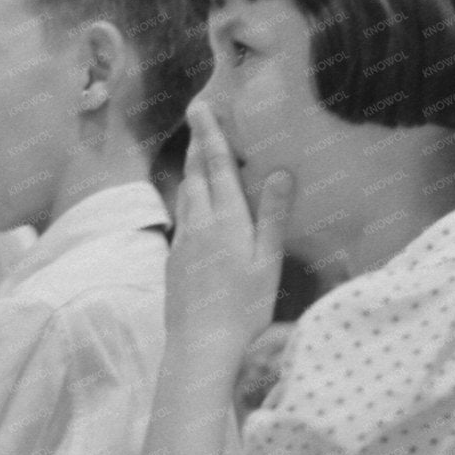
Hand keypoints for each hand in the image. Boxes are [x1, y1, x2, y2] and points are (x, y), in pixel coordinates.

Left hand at [168, 101, 292, 366]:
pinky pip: (183, 218)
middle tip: (198, 117)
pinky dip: (190, 199)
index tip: (201, 107)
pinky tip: (196, 206)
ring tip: (198, 153)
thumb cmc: (244, 309)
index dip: (211, 134)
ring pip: (186, 195)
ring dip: (192, 170)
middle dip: (198, 144)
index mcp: (226, 221)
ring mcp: (183, 243)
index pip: (217, 167)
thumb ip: (272, 216)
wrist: (200, 347)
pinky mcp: (175, 260)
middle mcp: (199, 225)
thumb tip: (280, 172)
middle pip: (196, 175)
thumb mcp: (268, 263)